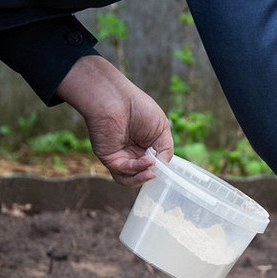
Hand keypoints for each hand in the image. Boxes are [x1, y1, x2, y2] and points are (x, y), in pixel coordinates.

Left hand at [55, 55, 173, 185]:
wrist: (116, 98)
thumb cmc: (138, 107)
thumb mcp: (162, 129)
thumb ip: (165, 149)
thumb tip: (164, 166)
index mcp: (143, 146)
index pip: (151, 166)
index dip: (159, 169)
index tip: (167, 169)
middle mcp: (130, 152)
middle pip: (140, 175)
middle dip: (151, 175)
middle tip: (158, 171)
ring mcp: (119, 156)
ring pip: (129, 179)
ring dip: (142, 178)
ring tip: (152, 172)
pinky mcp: (108, 158)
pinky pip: (122, 171)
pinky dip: (136, 169)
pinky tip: (147, 161)